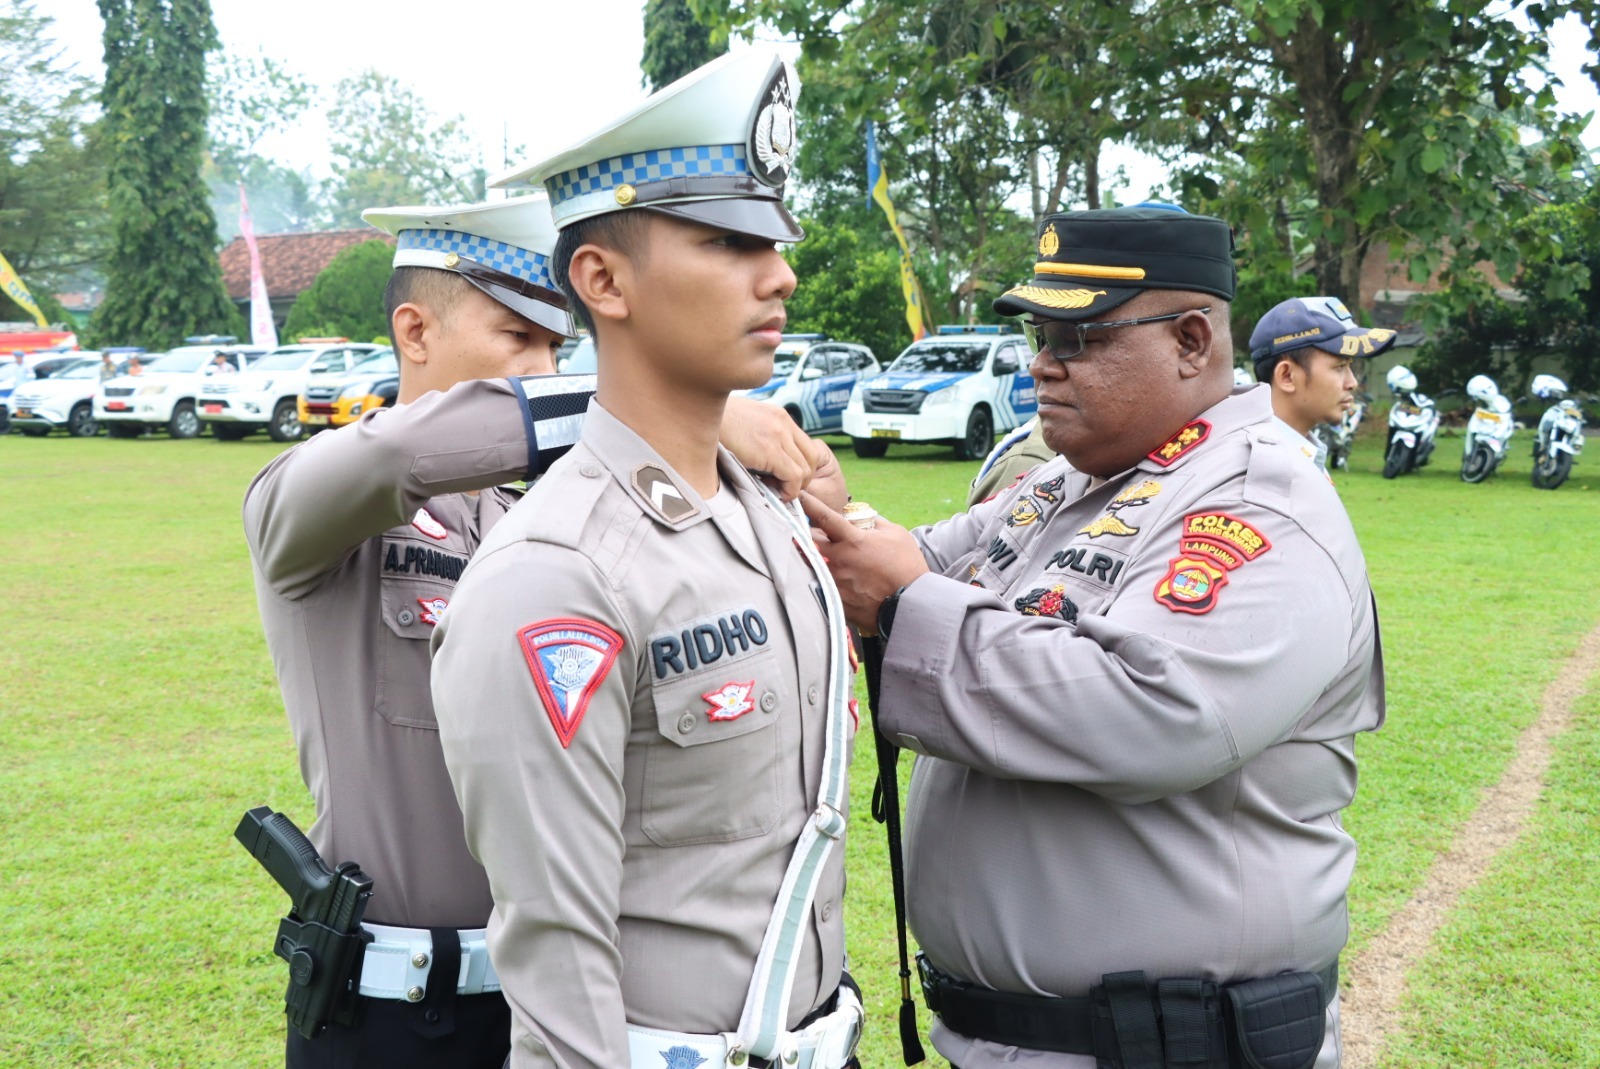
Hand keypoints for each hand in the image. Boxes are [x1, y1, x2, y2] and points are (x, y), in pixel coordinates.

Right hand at [722, 396, 833, 500]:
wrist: (696, 412)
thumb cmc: (713, 421)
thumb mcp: (743, 422)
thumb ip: (757, 436)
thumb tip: (759, 459)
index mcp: (778, 415)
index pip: (805, 445)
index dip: (800, 465)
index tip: (783, 477)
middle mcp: (783, 422)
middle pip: (812, 457)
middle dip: (804, 478)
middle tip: (783, 487)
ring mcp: (779, 435)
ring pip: (806, 470)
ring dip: (795, 486)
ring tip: (776, 490)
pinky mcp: (770, 451)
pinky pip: (794, 477)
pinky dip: (789, 491)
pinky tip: (776, 494)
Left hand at [800, 491, 928, 633]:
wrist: (912, 602)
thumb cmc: (907, 566)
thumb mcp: (896, 534)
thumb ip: (874, 522)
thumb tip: (862, 518)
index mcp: (853, 541)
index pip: (824, 517)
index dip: (809, 504)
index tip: (799, 495)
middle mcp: (839, 560)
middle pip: (811, 541)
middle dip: (813, 535)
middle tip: (822, 536)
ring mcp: (835, 581)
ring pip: (815, 564)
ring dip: (821, 558)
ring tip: (838, 560)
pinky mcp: (836, 599)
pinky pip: (823, 584)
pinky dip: (829, 579)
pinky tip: (844, 581)